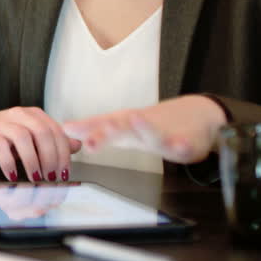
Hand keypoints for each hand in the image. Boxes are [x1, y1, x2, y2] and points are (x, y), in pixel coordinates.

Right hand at [0, 106, 81, 182]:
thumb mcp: (28, 137)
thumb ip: (51, 140)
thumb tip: (76, 145)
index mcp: (33, 115)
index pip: (56, 131)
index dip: (63, 153)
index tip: (64, 172)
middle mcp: (20, 115)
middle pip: (43, 133)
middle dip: (51, 158)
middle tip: (52, 177)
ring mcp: (3, 123)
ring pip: (24, 138)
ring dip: (33, 162)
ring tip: (36, 178)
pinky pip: (2, 148)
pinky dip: (10, 163)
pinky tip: (12, 175)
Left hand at [62, 95, 227, 163]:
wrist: (195, 114)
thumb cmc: (150, 124)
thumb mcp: (121, 127)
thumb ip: (94, 128)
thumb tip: (65, 128)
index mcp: (124, 125)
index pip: (100, 126)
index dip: (84, 130)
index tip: (65, 130)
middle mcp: (140, 127)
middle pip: (122, 128)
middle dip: (107, 133)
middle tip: (92, 140)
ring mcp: (164, 134)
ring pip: (153, 132)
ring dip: (144, 126)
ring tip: (135, 119)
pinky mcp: (186, 143)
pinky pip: (183, 145)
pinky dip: (181, 144)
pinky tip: (179, 145)